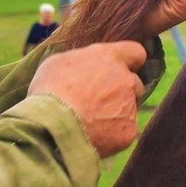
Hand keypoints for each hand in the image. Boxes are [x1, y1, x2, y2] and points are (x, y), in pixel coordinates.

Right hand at [29, 41, 147, 156]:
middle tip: (99, 100)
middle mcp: (126, 80)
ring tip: (89, 120)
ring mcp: (129, 106)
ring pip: (129, 108)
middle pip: (135, 83)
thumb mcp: (60, 63)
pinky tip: (92, 134)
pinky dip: (111, 133)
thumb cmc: (49, 90)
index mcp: (110, 57)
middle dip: (122, 90)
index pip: (136, 52)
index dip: (130, 61)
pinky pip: (124, 130)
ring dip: (115, 112)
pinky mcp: (128, 130)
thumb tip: (86, 67)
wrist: (52, 125)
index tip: (121, 69)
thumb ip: (83, 61)